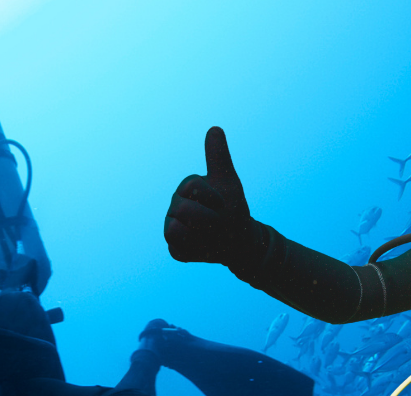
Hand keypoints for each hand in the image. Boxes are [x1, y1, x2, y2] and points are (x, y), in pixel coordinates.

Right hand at [164, 126, 261, 264]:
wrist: (238, 240)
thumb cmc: (232, 208)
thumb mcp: (228, 182)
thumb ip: (218, 157)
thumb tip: (214, 128)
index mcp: (186, 188)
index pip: (193, 187)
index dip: (213, 198)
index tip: (222, 203)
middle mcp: (175, 206)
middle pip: (183, 210)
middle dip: (209, 219)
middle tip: (219, 222)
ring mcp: (172, 227)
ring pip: (175, 231)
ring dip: (201, 236)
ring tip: (211, 235)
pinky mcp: (175, 248)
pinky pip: (178, 250)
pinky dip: (196, 251)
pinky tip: (204, 247)